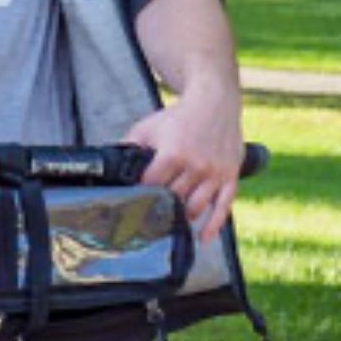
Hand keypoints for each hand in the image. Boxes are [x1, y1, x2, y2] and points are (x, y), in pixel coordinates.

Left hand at [122, 85, 242, 242]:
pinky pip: (223, 206)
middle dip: (160, 209)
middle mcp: (196, 165)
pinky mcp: (230, 176)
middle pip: (173, 199)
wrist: (215, 102)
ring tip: (171, 223)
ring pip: (195, 207)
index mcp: (173, 153)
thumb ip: (129, 146)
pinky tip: (202, 239)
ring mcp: (214, 173)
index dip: (141, 196)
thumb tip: (110, 166)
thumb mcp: (149, 127)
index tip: (134, 205)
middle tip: (149, 220)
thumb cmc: (179, 117)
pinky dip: (213, 226)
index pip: (152, 186)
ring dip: (181, 218)